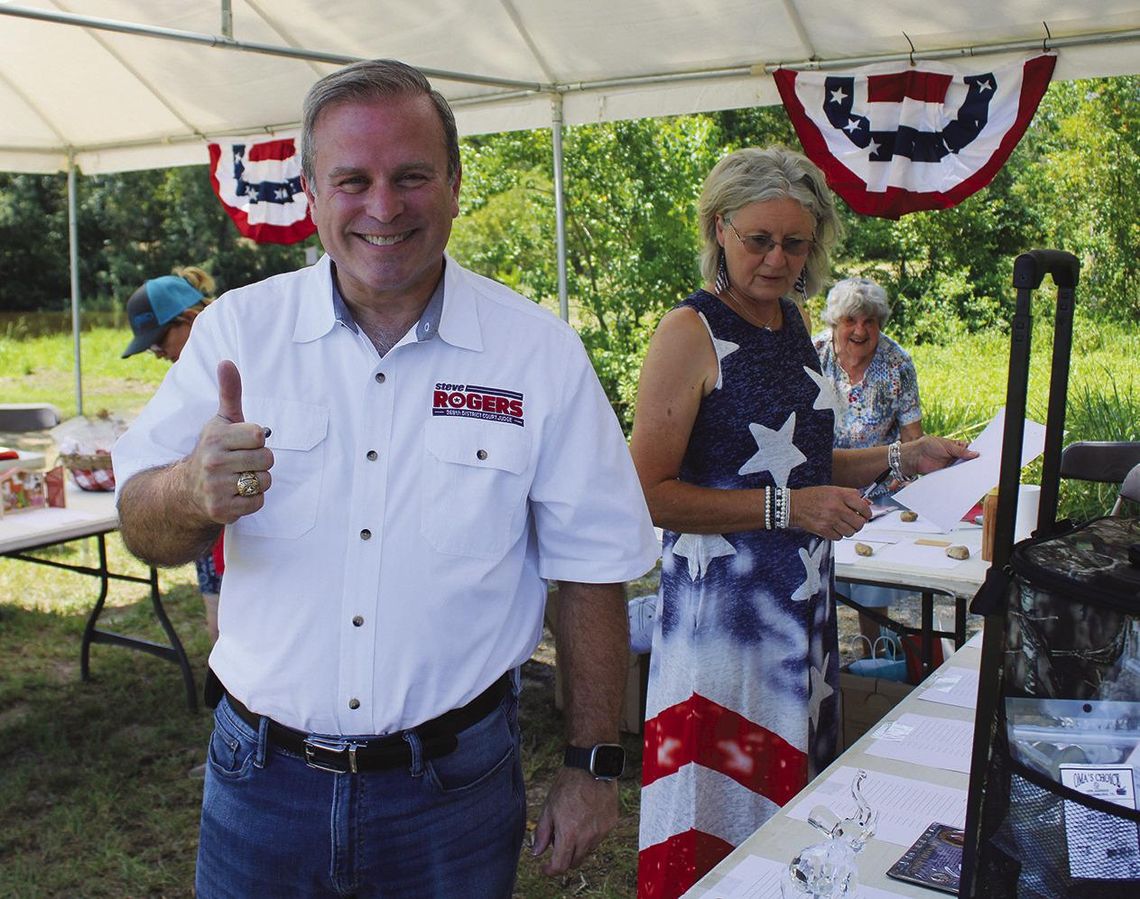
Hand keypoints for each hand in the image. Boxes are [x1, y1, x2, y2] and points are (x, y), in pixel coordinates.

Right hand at [180, 360, 273, 525]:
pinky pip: (258, 502)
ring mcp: (216, 487)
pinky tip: (236, 495)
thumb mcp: (221, 421)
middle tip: (243, 463)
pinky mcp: (221, 509)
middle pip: (267, 459)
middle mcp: (213, 461)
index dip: (257, 440)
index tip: (243, 443)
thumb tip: (226, 361)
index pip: (260, 435)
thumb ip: (229, 392)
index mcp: (216, 437)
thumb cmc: (214, 450)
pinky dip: (252, 500)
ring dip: (258, 481)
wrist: (187, 490)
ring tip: (239, 478)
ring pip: (264, 481)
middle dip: (260, 462)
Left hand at [531, 767, 618, 875]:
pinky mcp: (610, 824)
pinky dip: (591, 835)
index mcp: (569, 834)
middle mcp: (587, 837)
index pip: (560, 866)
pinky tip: (586, 818)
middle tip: (558, 843)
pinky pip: (599, 838)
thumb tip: (536, 852)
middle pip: (575, 862)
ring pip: (588, 851)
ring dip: (578, 846)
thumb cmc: (568, 785)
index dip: (551, 871)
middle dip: (564, 858)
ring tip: (573, 824)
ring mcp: (601, 832)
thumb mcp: (549, 807)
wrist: (591, 768)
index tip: (546, 868)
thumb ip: (542, 833)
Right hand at [789, 485, 871, 539]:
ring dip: (848, 530)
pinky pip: (839, 537)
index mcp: (840, 496)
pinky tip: (833, 528)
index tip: (866, 515)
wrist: (793, 505)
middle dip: (859, 523)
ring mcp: (830, 520)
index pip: (863, 507)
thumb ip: (850, 494)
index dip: (867, 513)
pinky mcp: (824, 530)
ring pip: (850, 532)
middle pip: (859, 522)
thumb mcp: (832, 489)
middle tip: (854, 521)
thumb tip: (866, 502)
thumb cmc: (811, 497)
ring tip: (842, 525)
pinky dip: (838, 535)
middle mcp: (837, 508)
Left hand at [902, 435, 978, 476]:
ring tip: (973, 474)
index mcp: (957, 446)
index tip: (983, 457)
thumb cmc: (928, 445)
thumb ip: (960, 451)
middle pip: (967, 461)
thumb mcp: (946, 446)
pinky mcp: (945, 473)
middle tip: (979, 467)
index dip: (976, 454)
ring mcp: (950, 465)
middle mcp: (955, 456)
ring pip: (961, 469)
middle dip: (972, 464)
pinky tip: (963, 479)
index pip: (970, 450)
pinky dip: (957, 477)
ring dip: (965, 472)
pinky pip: (953, 476)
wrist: (914, 455)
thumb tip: (976, 454)